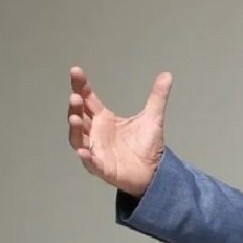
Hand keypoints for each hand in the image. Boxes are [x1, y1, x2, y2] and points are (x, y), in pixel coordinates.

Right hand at [67, 66, 172, 196]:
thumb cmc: (146, 146)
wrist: (154, 172)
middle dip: (75, 106)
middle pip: (79, 117)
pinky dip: (86, 157)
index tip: (75, 71)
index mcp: (104, 119)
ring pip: (79, 138)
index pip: (88, 99)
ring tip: (75, 118)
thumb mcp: (152, 118)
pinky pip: (91, 163)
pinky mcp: (102, 168)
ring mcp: (96, 150)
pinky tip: (83, 151)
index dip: (80, 86)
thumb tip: (167, 74)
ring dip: (75, 129)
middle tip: (75, 96)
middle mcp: (96, 133)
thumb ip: (157, 97)